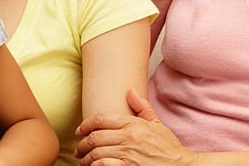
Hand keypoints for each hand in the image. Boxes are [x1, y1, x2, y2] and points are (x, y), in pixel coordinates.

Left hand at [75, 88, 196, 165]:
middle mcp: (130, 138)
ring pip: (97, 153)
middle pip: (95, 136)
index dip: (85, 124)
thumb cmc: (169, 148)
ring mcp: (129, 155)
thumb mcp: (157, 125)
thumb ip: (142, 108)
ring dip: (86, 158)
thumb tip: (129, 90)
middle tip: (79, 149)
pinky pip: (104, 165)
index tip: (79, 131)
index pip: (101, 119)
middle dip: (83, 144)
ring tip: (84, 161)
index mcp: (134, 124)